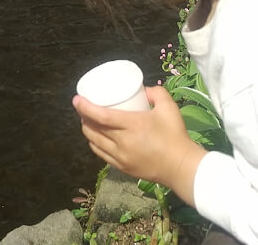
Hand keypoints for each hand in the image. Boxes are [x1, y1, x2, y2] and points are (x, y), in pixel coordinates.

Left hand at [73, 86, 206, 205]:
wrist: (181, 166)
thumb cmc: (175, 135)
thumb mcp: (169, 107)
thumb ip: (156, 93)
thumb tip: (144, 90)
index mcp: (132, 125)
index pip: (101, 116)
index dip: (85, 107)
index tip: (76, 99)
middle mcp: (122, 142)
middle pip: (93, 129)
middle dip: (84, 117)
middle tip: (83, 107)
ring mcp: (120, 157)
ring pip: (94, 142)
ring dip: (87, 130)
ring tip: (88, 121)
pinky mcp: (122, 167)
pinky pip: (101, 154)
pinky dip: (94, 144)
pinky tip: (95, 138)